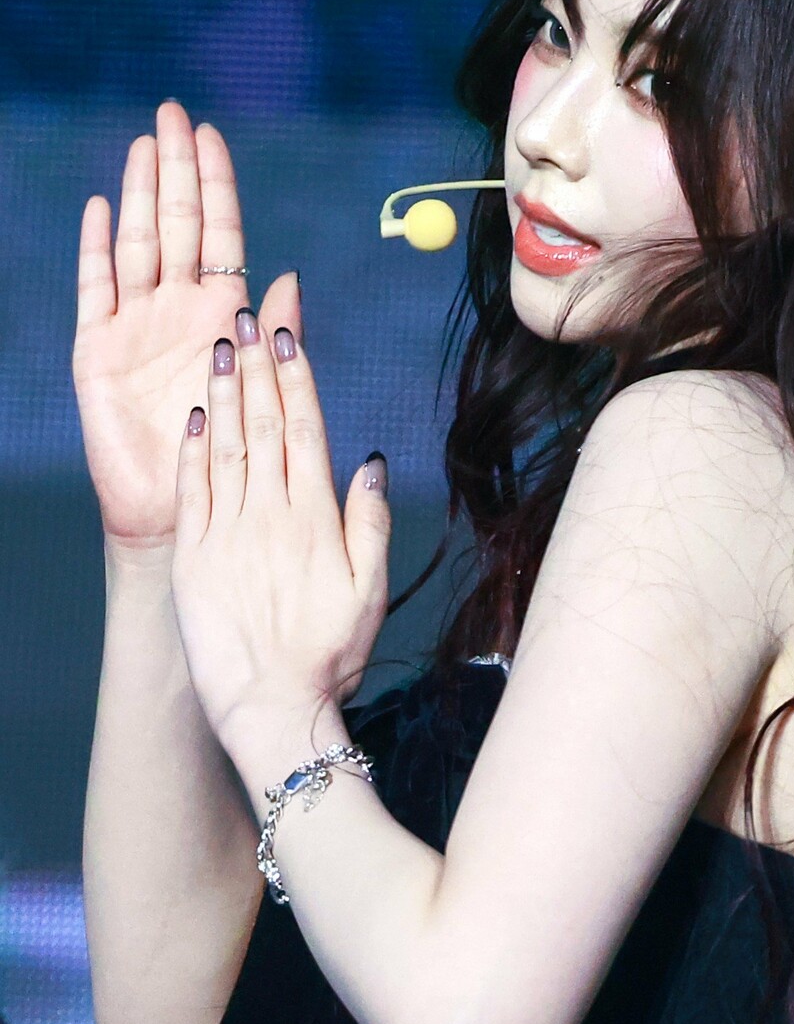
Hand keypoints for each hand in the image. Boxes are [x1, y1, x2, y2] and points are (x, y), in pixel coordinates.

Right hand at [74, 101, 302, 555]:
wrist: (184, 512)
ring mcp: (135, 325)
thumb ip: (276, 335)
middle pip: (174, 225)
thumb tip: (294, 276)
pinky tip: (102, 208)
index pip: (218, 235)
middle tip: (170, 113)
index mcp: (223, 314)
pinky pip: (95, 289)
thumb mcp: (266, 392)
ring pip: (136, 244)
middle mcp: (177, 310)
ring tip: (142, 145)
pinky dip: (97, 249)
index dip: (214, 185)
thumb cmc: (233, 456)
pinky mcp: (97, 350)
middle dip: (174, 169)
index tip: (210, 135)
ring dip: (139, 194)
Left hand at [169, 297, 390, 754]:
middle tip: (248, 317)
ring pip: (225, 446)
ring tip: (220, 347)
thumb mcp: (369, 590)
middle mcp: (270, 515)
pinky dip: (193, 447)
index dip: (296, 377)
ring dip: (223, 393)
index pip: (306, 429)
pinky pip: (192, 488)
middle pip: (263, 424)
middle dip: (257, 367)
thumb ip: (370, 523)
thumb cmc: (329, 654)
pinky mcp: (194, 556)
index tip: (289, 335)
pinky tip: (194, 414)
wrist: (271, 706)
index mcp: (316, 518)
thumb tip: (371, 462)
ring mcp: (228, 532)